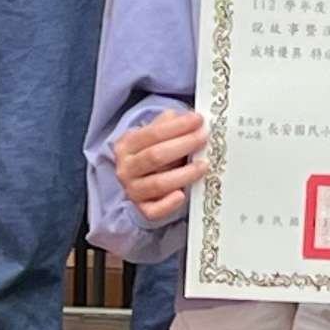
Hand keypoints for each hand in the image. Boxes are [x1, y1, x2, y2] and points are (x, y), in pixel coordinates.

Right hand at [114, 105, 208, 220]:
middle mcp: (126, 168)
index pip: (152, 133)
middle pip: (155, 156)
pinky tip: (182, 195)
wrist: (140, 181)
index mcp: (126, 145)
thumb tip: (190, 118)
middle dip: (183, 145)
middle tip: (203, 137)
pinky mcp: (142, 209)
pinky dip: (169, 204)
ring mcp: (133, 190)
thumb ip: (168, 126)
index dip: (177, 126)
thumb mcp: (154, 136)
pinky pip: (154, 211)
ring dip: (184, 174)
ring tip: (204, 164)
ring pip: (158, 183)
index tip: (197, 120)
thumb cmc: (153, 154)